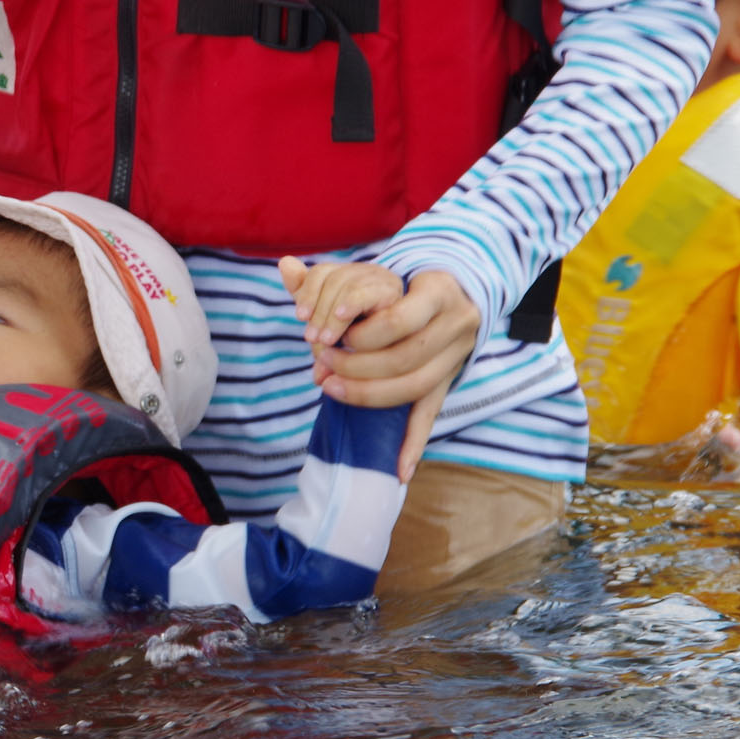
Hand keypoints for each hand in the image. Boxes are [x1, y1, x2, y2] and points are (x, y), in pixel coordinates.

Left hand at [279, 255, 404, 346]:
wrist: (389, 362)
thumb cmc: (351, 344)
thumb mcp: (324, 327)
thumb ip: (307, 302)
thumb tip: (284, 262)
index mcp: (346, 276)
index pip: (321, 272)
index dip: (307, 292)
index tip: (300, 317)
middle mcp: (365, 272)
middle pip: (335, 278)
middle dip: (319, 310)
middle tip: (312, 338)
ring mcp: (382, 280)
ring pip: (349, 286)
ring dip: (332, 316)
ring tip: (326, 340)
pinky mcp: (395, 295)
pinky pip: (368, 293)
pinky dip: (351, 304)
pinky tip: (342, 318)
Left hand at [306, 268, 480, 481]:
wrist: (456, 295)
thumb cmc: (399, 287)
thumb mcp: (373, 276)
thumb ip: (324, 277)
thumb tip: (283, 266)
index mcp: (437, 291)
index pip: (396, 318)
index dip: (359, 334)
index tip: (324, 338)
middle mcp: (455, 325)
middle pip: (403, 356)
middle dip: (356, 365)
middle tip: (321, 365)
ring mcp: (455, 358)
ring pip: (413, 387)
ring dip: (369, 395)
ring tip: (332, 390)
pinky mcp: (447, 384)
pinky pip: (430, 417)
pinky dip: (414, 445)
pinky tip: (399, 472)